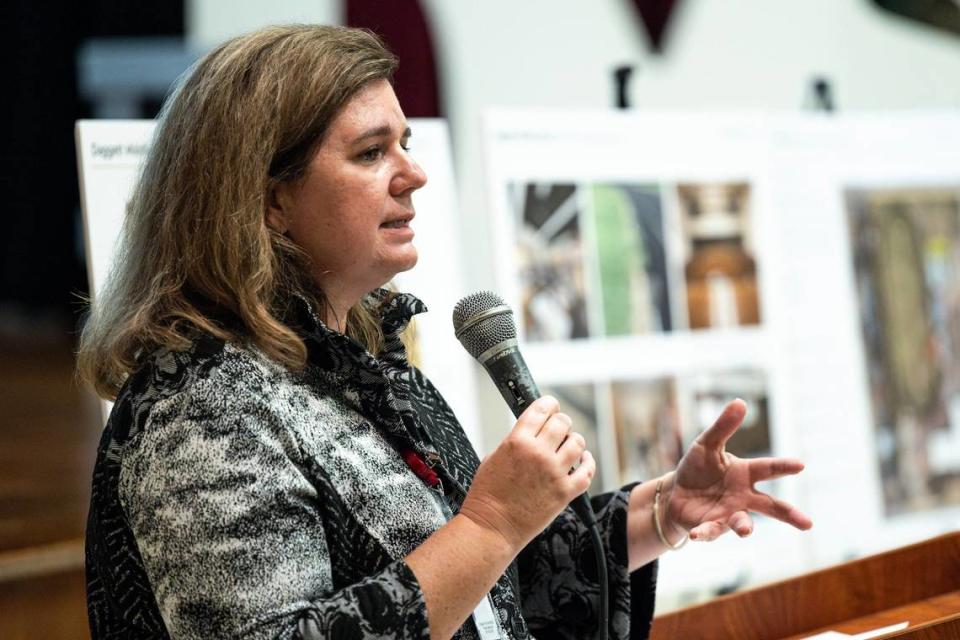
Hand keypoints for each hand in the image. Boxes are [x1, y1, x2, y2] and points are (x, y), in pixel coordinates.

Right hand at [459, 396, 594, 551]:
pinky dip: (588, 463)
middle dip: (561, 422)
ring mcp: (554, 472)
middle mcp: (538, 453)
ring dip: (574, 441)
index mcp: (517, 441)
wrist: (492, 527)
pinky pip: (587, 471)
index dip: (549, 404)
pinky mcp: (565, 492)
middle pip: (562, 423)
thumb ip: (514, 441)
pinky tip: (583, 460)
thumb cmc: (487, 495)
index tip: (551, 406)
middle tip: (559, 428)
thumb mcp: (493, 456)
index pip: (541, 409)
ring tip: (568, 446)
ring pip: (577, 443)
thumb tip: (531, 431)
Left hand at [663, 399, 811, 542]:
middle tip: (807, 524)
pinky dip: (705, 534)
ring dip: (743, 526)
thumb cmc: (698, 468)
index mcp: (745, 474)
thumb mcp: (706, 444)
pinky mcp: (711, 526)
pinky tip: (695, 535)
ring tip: (744, 530)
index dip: (783, 466)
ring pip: (742, 522)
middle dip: (789, 514)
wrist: (677, 493)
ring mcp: (729, 513)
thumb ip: (723, 427)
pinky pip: (710, 531)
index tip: (801, 465)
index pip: (768, 469)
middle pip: (771, 506)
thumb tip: (740, 402)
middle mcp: (743, 496)